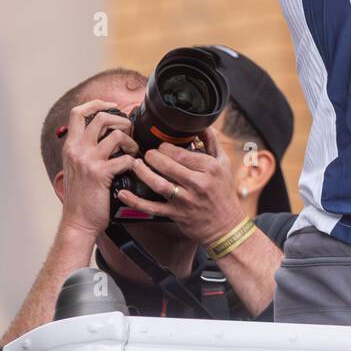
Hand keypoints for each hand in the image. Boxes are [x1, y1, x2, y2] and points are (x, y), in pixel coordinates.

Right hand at [59, 99, 138, 240]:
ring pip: (116, 135)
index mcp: (70, 146)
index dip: (96, 103)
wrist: (78, 221)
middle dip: (121, 120)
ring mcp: (88, 161)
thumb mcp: (75, 166)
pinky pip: (125, 158)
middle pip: (101, 117)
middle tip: (129, 131)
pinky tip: (133, 167)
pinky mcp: (101, 174)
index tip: (111, 105)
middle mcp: (77, 150)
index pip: (78, 112)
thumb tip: (105, 133)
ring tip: (133, 151)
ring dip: (131, 141)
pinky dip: (133, 161)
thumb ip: (85, 148)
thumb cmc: (81, 196)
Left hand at [118, 126, 243, 247]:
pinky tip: (124, 193)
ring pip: (159, 184)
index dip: (166, 147)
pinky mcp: (176, 215)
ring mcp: (186, 200)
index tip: (160, 146)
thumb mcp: (224, 164)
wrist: (226, 225)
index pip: (182, 153)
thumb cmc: (224, 192)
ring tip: (135, 164)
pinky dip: (135, 201)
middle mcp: (198, 184)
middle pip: (169, 166)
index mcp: (210, 168)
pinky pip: (152, 207)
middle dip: (153, 156)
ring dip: (143, 172)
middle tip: (146, 153)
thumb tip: (201, 125)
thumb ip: (212, 143)